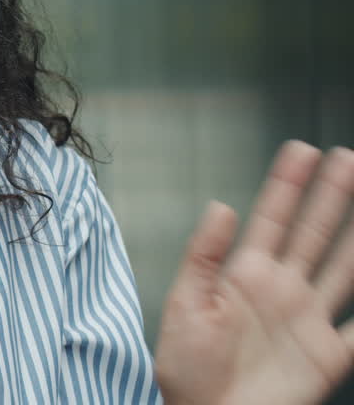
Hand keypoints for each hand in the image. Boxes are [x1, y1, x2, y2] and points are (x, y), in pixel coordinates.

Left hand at [154, 141, 353, 404]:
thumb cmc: (187, 372)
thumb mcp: (184, 307)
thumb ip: (203, 256)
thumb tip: (221, 206)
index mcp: (244, 277)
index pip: (270, 219)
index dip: (286, 185)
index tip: (301, 151)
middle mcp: (281, 291)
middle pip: (314, 233)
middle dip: (330, 195)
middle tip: (347, 158)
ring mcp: (308, 320)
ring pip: (343, 266)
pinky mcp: (327, 355)